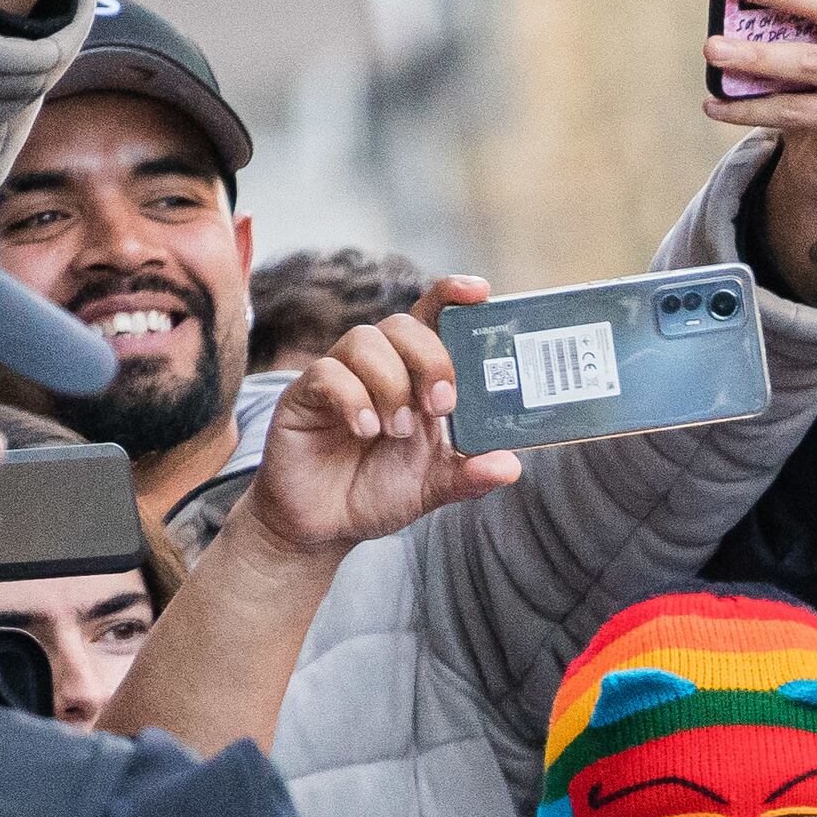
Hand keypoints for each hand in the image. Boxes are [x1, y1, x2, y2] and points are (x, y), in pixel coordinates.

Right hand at [229, 283, 521, 562]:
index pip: (433, 319)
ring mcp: (341, 376)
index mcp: (417, 378)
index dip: (453, 296)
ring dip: (390, 384)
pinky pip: (328, 372)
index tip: (479, 291)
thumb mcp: (435, 486)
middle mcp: (380, 367)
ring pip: (365, 340)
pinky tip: (365, 431)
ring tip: (395, 432)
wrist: (325, 524)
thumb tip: (511, 465)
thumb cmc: (380, 491)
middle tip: (440, 406)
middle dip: (430, 358)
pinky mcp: (305, 394)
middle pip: (404, 325)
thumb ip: (471, 474)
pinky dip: (352, 399)